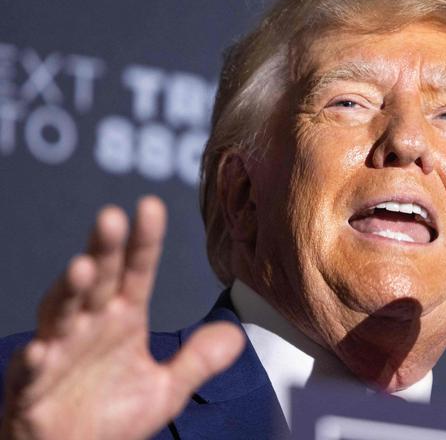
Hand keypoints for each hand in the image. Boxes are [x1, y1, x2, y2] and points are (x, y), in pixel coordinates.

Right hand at [0, 196, 243, 439]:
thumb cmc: (113, 417)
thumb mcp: (166, 389)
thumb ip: (197, 359)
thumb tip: (236, 334)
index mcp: (122, 319)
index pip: (136, 272)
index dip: (144, 242)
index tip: (151, 207)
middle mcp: (90, 326)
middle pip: (98, 281)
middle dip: (104, 250)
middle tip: (112, 217)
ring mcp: (59, 352)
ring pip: (61, 313)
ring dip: (68, 292)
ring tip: (81, 269)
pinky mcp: (32, 386)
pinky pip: (31, 370)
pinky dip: (35, 359)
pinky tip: (41, 349)